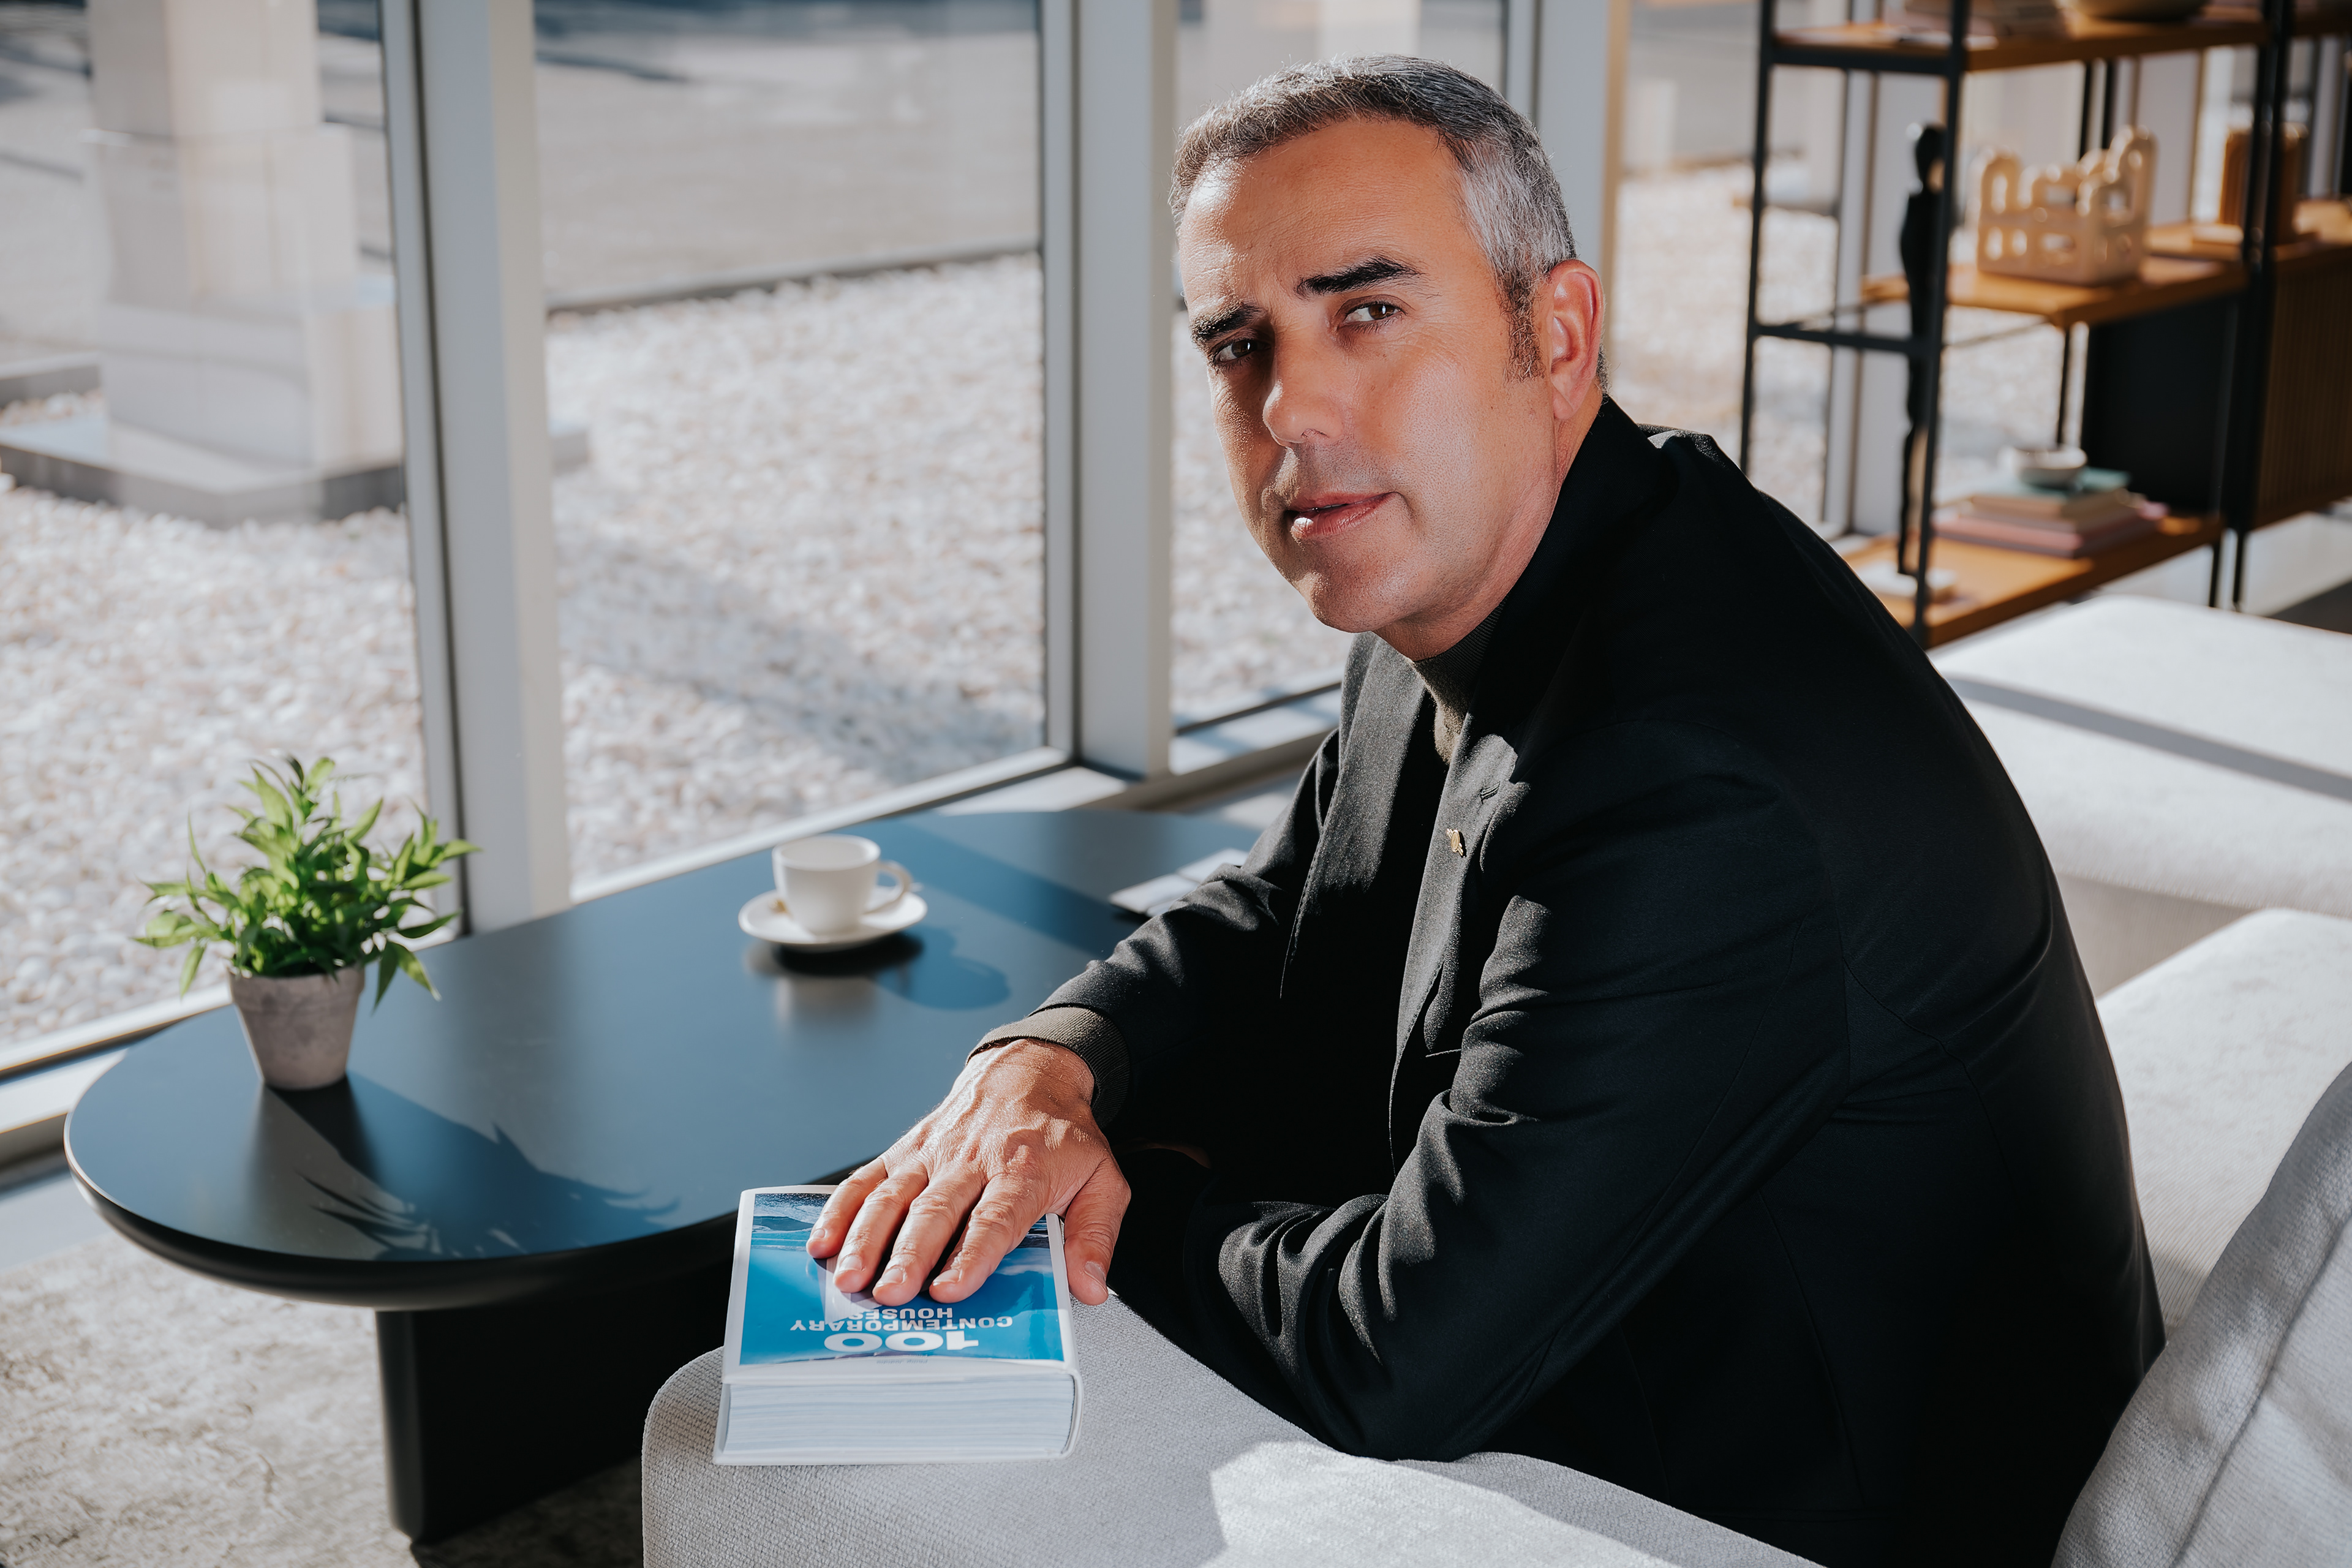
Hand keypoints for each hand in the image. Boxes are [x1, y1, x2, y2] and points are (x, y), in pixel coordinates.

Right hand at [807, 1040, 1127, 1307]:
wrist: (1029, 1072)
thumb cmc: (1061, 1134)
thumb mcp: (1102, 1178)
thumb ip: (1096, 1234)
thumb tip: (1089, 1287)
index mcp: (1022, 1172)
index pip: (995, 1218)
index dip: (971, 1255)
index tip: (950, 1289)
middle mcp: (972, 1161)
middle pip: (936, 1211)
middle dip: (909, 1255)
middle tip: (889, 1293)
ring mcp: (932, 1154)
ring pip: (893, 1196)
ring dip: (867, 1238)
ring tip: (849, 1277)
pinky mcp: (906, 1149)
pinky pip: (868, 1179)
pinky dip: (841, 1210)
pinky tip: (823, 1242)